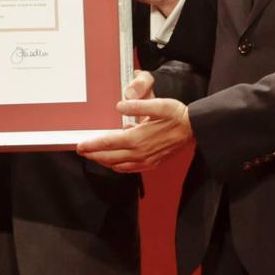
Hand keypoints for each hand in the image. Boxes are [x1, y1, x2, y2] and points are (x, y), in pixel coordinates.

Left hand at [76, 93, 192, 172]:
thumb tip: (119, 106)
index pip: (108, 143)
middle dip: (93, 154)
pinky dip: (117, 166)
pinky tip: (114, 162)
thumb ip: (138, 105)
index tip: (79, 145)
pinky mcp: (151, 164)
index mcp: (138, 138)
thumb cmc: (177, 115)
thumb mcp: (159, 105)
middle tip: (81, 151)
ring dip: (103, 161)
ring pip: (117, 165)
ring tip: (93, 155)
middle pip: (109, 157)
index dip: (92, 145)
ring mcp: (146, 160)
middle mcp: (140, 153)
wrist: (195, 129)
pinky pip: (129, 169)